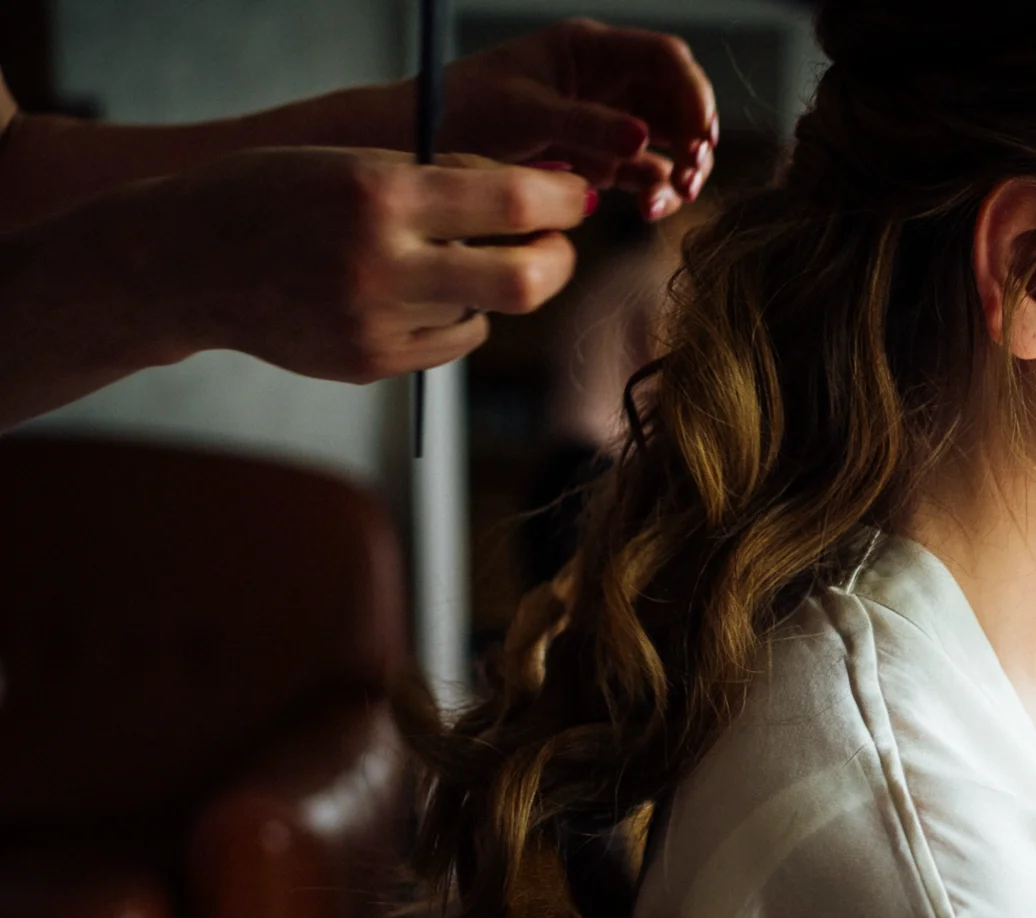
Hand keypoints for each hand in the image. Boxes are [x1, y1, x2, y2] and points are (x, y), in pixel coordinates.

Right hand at [158, 148, 586, 381]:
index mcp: (379, 194)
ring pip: (489, 313)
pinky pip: (452, 342)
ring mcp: (374, 323)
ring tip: (446, 260)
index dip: (561, 199)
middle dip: (557, 260)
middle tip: (554, 244)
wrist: (186, 261)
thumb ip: (444, 180)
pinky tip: (412, 294)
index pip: (510, 201)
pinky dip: (454, 316)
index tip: (576, 196)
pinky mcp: (369, 364)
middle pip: (524, 281)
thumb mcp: (353, 162)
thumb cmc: (279, 194)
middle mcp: (380, 263)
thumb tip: (545, 194)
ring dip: (491, 286)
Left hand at [438, 19, 718, 217]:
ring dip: (679, 170)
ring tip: (669, 199)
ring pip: (667, 140)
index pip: (665, 58)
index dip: (693, 92)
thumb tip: (642, 138)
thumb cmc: (465, 111)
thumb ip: (587, 124)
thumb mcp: (526, 112)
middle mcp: (605, 81)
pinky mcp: (598, 158)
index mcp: (589, 50)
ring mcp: (604, 121)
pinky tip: (649, 209)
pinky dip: (655, 192)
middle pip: (676, 102)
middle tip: (692, 175)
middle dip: (693, 139)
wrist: (425, 146)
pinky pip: (644, 172)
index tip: (701, 135)